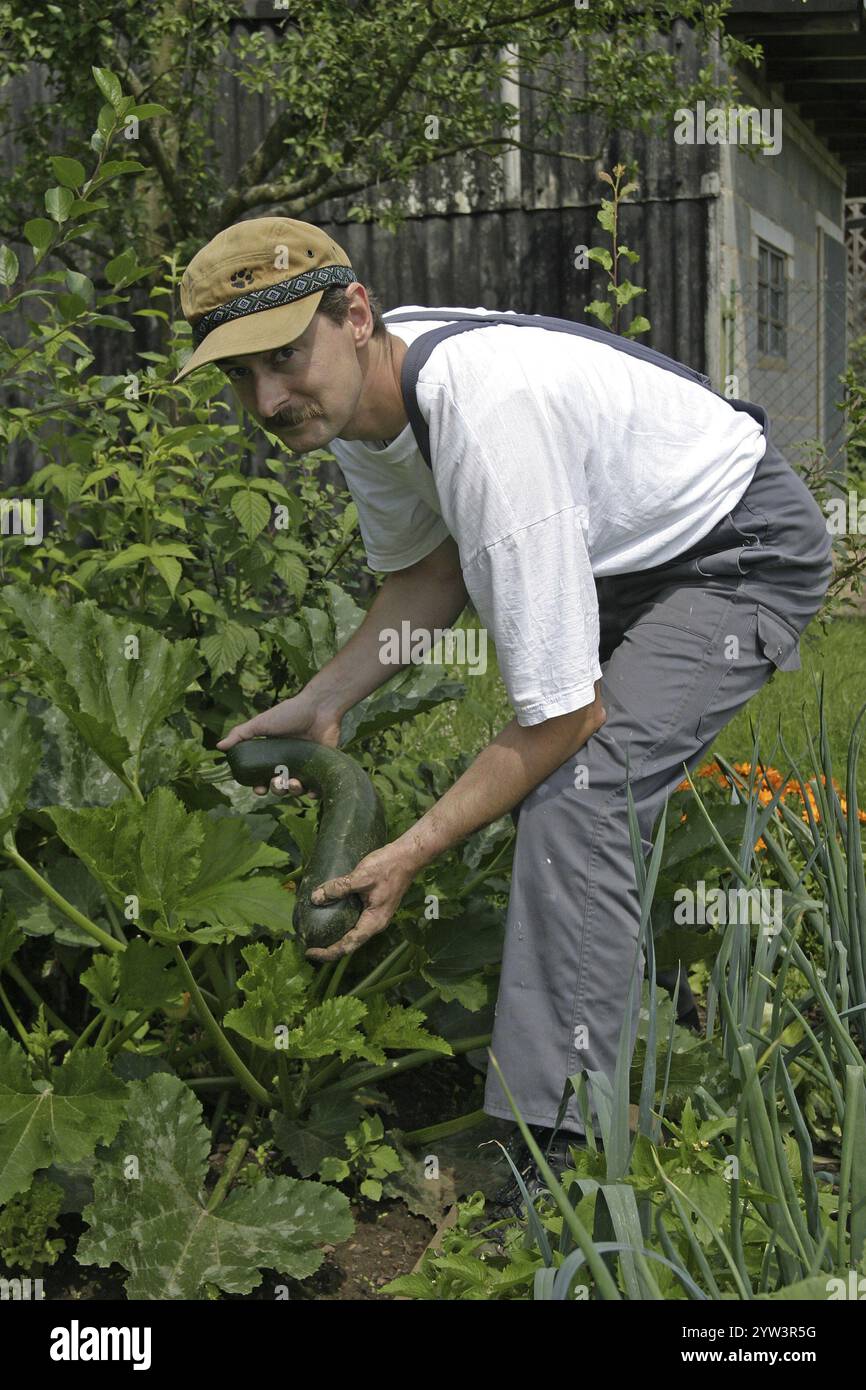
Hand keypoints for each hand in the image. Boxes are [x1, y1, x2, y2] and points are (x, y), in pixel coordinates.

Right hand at [217, 692, 341, 796]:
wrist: (319, 707)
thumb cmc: (290, 713)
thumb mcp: (261, 722)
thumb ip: (240, 734)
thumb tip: (219, 746)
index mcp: (273, 756)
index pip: (262, 778)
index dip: (259, 787)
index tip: (259, 789)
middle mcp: (288, 763)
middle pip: (280, 787)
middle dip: (277, 790)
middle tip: (278, 782)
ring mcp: (306, 766)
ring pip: (297, 789)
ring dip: (293, 792)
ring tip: (295, 783)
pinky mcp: (322, 767)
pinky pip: (318, 788)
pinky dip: (313, 793)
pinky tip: (311, 791)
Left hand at [303, 841, 417, 960]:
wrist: (408, 856)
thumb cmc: (388, 867)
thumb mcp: (361, 876)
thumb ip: (338, 887)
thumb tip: (315, 898)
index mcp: (373, 922)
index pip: (348, 945)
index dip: (328, 952)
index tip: (309, 951)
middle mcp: (374, 923)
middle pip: (349, 943)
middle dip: (328, 947)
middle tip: (307, 945)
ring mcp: (374, 916)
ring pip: (352, 932)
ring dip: (334, 935)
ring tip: (315, 932)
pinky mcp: (373, 907)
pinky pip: (354, 920)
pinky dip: (340, 921)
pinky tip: (328, 913)